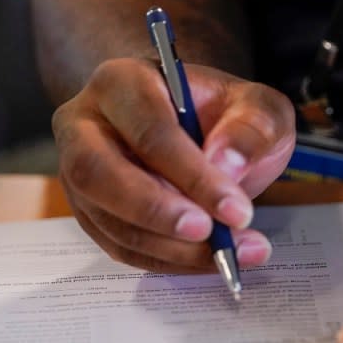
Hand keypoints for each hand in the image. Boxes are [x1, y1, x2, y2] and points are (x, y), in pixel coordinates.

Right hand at [52, 58, 295, 272]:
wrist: (216, 137)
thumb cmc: (230, 116)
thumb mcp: (260, 108)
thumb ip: (253, 127)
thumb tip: (225, 164)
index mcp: (124, 82)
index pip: (149, 131)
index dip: (192, 175)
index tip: (236, 209)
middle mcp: (87, 124)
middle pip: (99, 173)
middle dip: (158, 212)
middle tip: (210, 234)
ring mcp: (81, 171)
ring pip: (107, 218)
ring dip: (169, 246)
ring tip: (228, 253)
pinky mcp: (91, 211)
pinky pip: (118, 245)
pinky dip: (166, 260)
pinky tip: (209, 260)